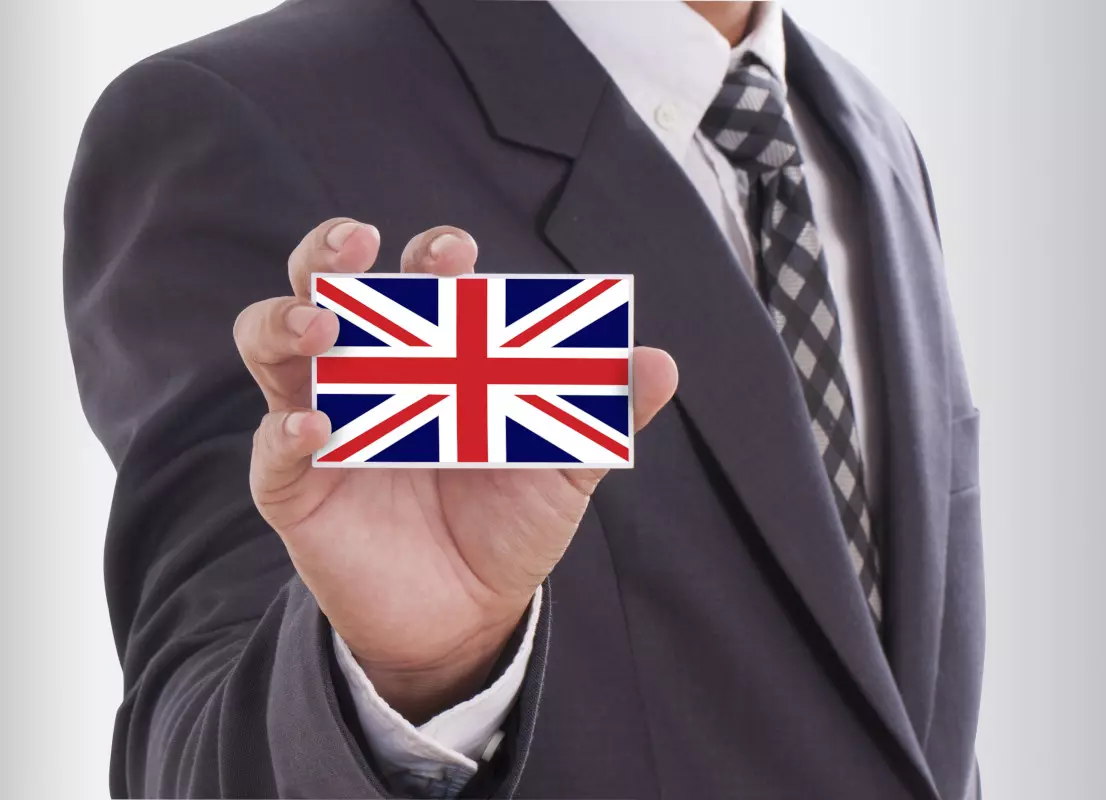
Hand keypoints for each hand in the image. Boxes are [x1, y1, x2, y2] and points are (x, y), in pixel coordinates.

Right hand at [233, 218, 677, 721]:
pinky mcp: (295, 486)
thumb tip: (661, 362)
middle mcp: (369, 372)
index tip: (457, 253)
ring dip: (287, 321)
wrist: (472, 613)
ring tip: (326, 326)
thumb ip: (602, 413)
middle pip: (326, 286)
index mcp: (432, 353)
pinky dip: (287, 431)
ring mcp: (324, 422)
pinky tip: (322, 428)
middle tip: (358, 242)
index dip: (434, 257)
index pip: (421, 281)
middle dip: (331, 252)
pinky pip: (273, 448)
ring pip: (271, 344)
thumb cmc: (511, 521)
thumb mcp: (564, 465)